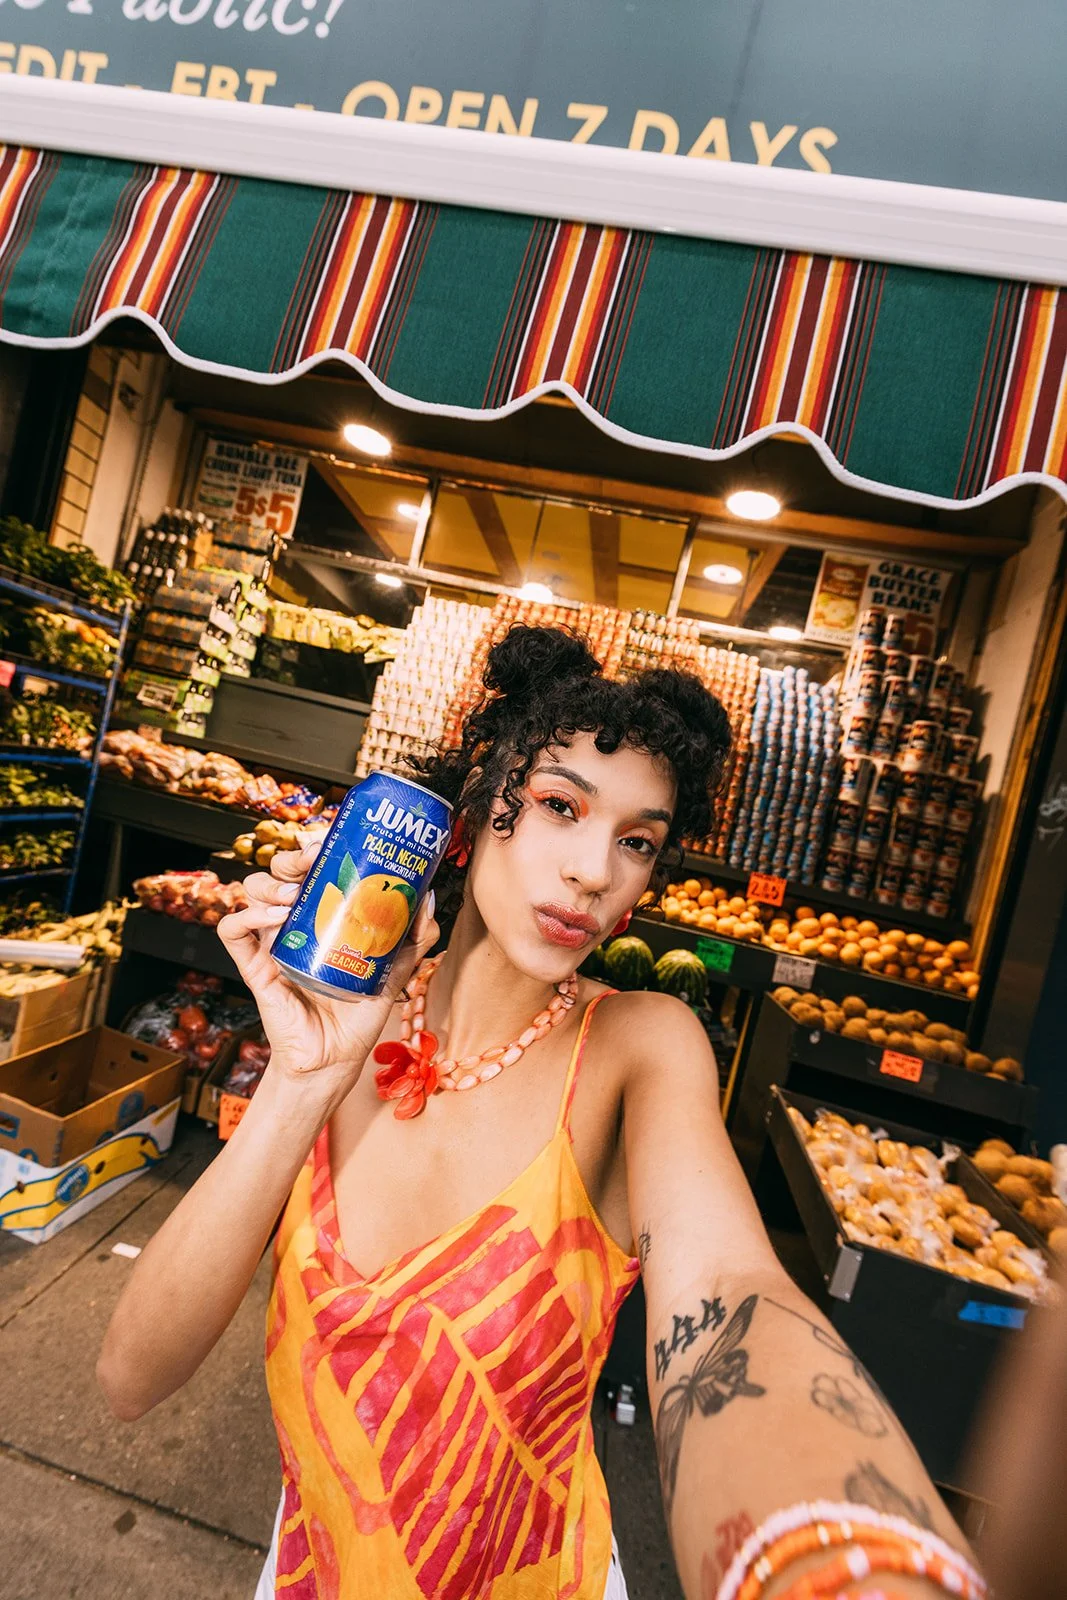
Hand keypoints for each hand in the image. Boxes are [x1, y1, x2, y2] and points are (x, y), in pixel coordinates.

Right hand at [217, 844, 438, 1108]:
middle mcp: (293, 923)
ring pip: (251, 890)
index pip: (310, 868)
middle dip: (291, 857)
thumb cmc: (358, 1013)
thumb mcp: (395, 969)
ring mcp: (270, 942)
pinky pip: (232, 930)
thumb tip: (428, 899)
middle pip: (278, 871)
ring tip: (293, 894)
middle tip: (311, 860)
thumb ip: (414, 938)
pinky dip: (247, 915)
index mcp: (321, 916)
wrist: (336, 1058)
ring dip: (269, 883)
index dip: (314, 848)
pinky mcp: (253, 967)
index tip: (331, 841)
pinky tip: (275, 917)